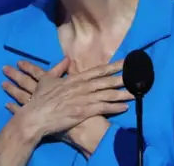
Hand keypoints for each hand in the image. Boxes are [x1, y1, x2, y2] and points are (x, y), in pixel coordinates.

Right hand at [2, 58, 132, 140]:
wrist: (35, 116)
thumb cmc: (40, 98)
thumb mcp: (47, 79)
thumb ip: (58, 68)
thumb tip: (66, 59)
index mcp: (76, 78)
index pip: (98, 70)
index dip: (113, 66)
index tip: (125, 62)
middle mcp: (82, 87)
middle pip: (107, 81)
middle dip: (123, 77)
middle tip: (138, 74)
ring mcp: (84, 99)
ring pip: (107, 94)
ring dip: (123, 93)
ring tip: (136, 92)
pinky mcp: (83, 112)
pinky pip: (102, 108)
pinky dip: (114, 107)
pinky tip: (125, 107)